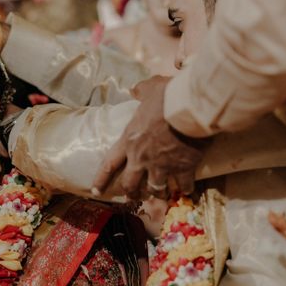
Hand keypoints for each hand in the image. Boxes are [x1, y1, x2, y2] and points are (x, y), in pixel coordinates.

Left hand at [92, 76, 205, 199]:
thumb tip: (134, 89)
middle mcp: (142, 159)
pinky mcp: (183, 169)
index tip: (96, 191)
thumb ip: (141, 91)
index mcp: (129, 141)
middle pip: (131, 184)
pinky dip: (185, 188)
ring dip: (158, 193)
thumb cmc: (167, 98)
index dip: (101, 180)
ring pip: (156, 189)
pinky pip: (183, 185)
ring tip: (161, 195)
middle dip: (131, 192)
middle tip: (133, 196)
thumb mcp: (150, 88)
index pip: (109, 164)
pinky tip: (187, 190)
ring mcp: (163, 166)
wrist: (189, 108)